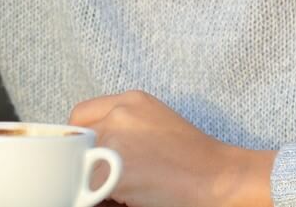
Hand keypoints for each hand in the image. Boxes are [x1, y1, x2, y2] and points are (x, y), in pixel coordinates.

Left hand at [67, 90, 275, 206]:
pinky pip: (90, 188)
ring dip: (91, 178)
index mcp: (130, 99)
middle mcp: (119, 113)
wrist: (217, 177)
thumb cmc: (192, 157)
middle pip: (78, 140)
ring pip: (81, 164)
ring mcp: (115, 139)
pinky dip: (102, 196)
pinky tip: (126, 197)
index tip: (87, 155)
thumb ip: (122, 124)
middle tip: (101, 176)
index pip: (81, 115)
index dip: (81, 139)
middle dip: (84, 159)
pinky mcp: (114, 169)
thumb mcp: (155, 122)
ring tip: (118, 188)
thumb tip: (88, 147)